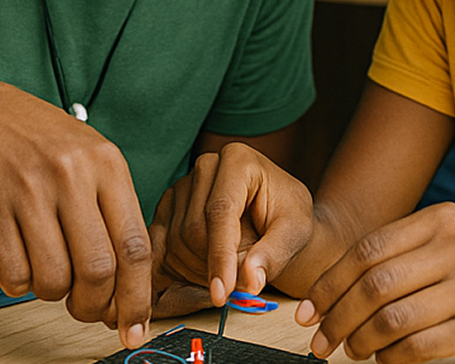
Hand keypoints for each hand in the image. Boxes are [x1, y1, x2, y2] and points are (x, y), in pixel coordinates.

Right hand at [0, 82, 151, 347]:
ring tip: (49, 274)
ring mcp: (29, 192)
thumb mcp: (90, 157)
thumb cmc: (39, 143)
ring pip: (54, 279)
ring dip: (53, 294)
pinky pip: (14, 275)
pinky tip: (20, 261)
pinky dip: (19, 284)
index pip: (135, 246)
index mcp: (106, 164)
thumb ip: (113, 213)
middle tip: (86, 310)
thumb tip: (128, 288)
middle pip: (98, 270)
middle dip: (94, 306)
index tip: (133, 328)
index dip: (137, 298)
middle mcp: (71, 175)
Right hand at [150, 142, 311, 304]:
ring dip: (198, 271)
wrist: (272, 215)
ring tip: (228, 274)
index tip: (222, 293)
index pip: (220, 211)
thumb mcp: (294, 234)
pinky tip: (200, 276)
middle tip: (237, 285)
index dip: (220, 256)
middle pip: (193, 230)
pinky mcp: (168, 205)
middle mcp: (205, 166)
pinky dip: (178, 269)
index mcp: (238, 161)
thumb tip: (249, 281)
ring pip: (175, 242)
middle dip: (213, 267)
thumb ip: (273, 255)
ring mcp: (182, 184)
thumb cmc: (286, 219)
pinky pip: (161, 245)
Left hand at [295, 203, 454, 363]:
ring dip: (361, 341)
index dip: (330, 283)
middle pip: (375, 284)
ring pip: (392, 318)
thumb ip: (393, 261)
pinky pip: (417, 346)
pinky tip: (384, 359)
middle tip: (320, 340)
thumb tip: (323, 300)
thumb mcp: (442, 250)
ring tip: (353, 351)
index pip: (367, 249)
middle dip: (337, 317)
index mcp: (441, 220)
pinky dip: (390, 358)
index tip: (307, 310)